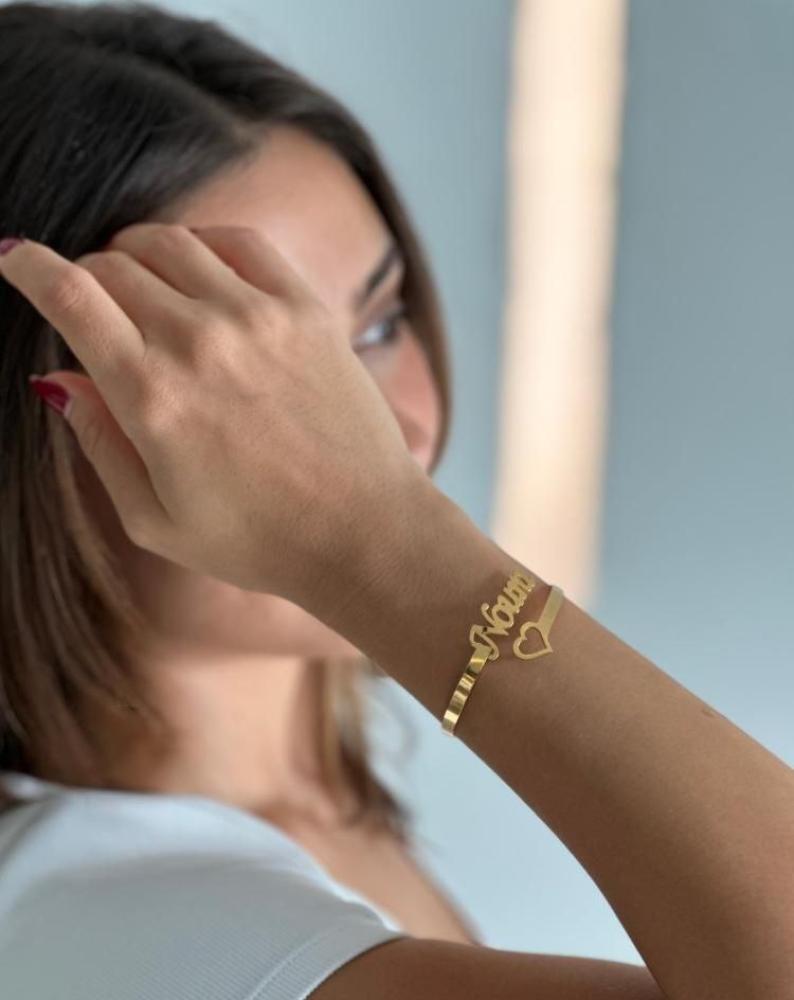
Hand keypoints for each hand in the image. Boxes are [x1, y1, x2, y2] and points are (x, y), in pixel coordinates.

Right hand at [1, 224, 424, 617]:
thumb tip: (60, 380)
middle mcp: (200, 342)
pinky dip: (206, 243)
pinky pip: (242, 242)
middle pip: (113, 263)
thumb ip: (99, 443)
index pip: (69, 294)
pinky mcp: (307, 311)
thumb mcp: (156, 520)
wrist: (365, 532)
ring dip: (138, 253)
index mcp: (152, 397)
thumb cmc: (260, 541)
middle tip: (95, 306)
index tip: (13, 256)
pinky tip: (202, 272)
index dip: (28, 264)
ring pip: (170, 242)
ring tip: (143, 287)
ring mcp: (259, 318)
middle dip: (86, 275)